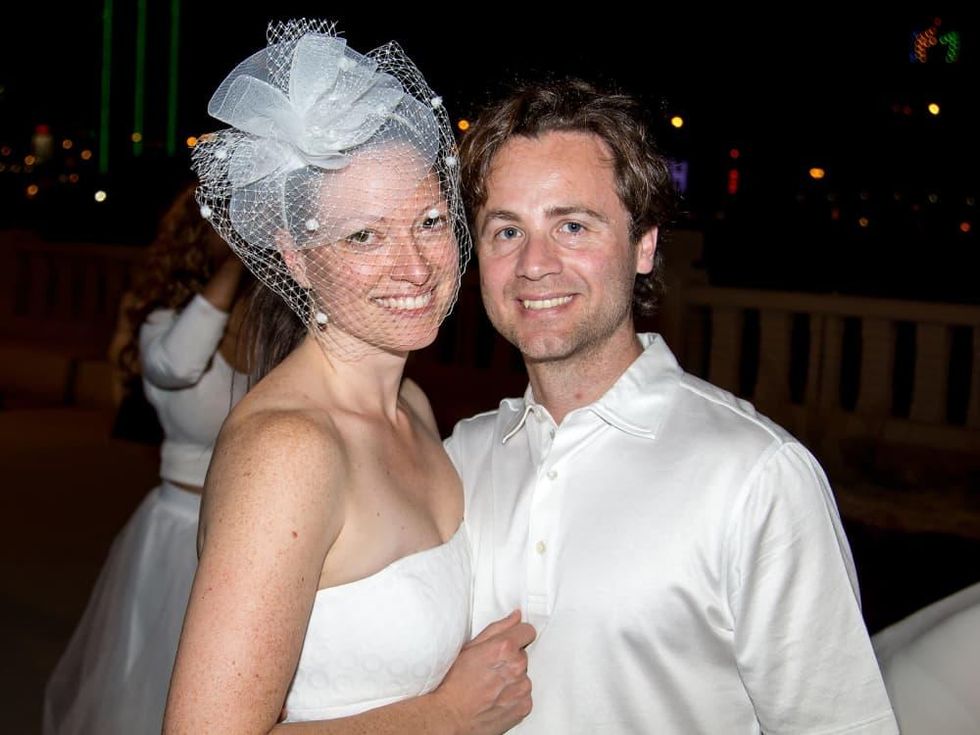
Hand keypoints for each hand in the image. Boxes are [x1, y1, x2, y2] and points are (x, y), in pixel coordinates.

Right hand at [430, 611, 534, 734]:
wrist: (452, 716)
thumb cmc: (456, 683)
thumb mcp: (471, 647)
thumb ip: (498, 628)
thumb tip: (516, 616)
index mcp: (505, 647)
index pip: (528, 631)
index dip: (518, 635)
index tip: (512, 641)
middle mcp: (517, 666)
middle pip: (523, 655)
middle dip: (510, 659)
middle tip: (491, 669)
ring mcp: (523, 687)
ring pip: (523, 675)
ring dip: (512, 678)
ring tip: (492, 686)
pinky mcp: (525, 705)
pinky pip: (524, 694)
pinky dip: (514, 695)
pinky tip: (497, 698)